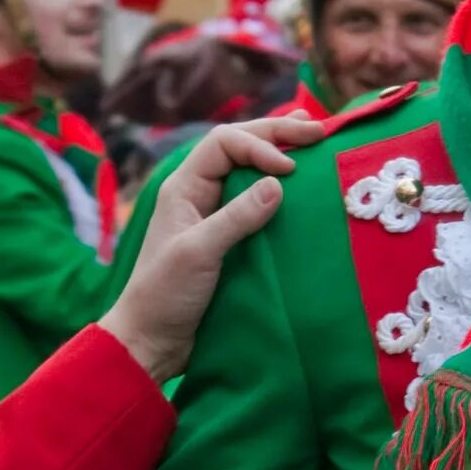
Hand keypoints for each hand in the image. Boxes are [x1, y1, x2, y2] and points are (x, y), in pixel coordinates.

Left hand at [99, 115, 321, 381]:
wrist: (152, 340)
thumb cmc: (165, 294)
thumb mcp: (198, 253)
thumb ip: (236, 217)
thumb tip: (278, 183)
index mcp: (184, 187)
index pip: (223, 143)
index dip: (259, 145)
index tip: (290, 168)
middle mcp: (200, 192)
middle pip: (239, 147)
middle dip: (277, 135)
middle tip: (318, 129)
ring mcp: (214, 214)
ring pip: (249, 169)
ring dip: (280, 152)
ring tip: (314, 137)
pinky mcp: (229, 238)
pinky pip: (257, 201)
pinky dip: (281, 187)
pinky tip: (302, 183)